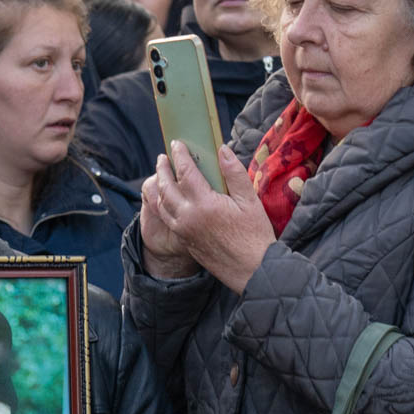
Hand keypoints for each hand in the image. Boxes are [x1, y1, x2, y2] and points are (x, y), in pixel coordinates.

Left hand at [145, 141, 275, 294]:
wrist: (253, 270)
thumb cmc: (255, 235)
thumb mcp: (249, 201)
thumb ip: (234, 173)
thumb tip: (222, 149)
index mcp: (204, 204)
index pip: (185, 173)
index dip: (180, 156)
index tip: (177, 143)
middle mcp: (188, 217)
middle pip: (166, 188)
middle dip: (162, 170)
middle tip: (162, 157)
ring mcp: (183, 231)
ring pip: (162, 205)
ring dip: (158, 188)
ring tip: (160, 175)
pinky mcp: (184, 241)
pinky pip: (166, 219)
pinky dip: (162, 205)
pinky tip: (166, 199)